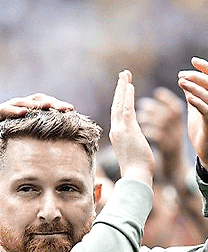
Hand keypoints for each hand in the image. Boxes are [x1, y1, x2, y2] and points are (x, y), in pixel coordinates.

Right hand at [0, 92, 73, 152]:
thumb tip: (47, 157)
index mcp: (26, 113)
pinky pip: (8, 109)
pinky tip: (24, 112)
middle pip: (40, 100)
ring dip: (39, 104)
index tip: (74, 114)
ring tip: (50, 107)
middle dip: (55, 104)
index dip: (59, 108)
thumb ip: (30, 142)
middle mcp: (19, 107)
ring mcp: (8, 108)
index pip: (46, 107)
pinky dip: (16, 110)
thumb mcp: (16, 141)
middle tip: (68, 109)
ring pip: (26, 102)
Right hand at [110, 69, 154, 185]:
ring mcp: (120, 130)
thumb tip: (131, 146)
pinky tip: (130, 86)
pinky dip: (127, 97)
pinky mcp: (127, 130)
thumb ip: (130, 144)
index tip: (123, 87)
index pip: (117, 113)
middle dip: (119, 89)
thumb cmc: (136, 169)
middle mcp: (116, 131)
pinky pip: (126, 109)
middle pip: (116, 106)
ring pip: (120, 104)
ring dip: (122, 88)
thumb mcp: (132, 153)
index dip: (119, 99)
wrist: (135, 176)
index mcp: (117, 135)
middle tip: (123, 74)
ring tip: (125, 74)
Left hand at [137, 87, 185, 166]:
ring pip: (165, 124)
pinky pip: (160, 138)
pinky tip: (142, 129)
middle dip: (156, 106)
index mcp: (178, 126)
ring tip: (138, 116)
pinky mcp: (167, 150)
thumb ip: (163, 120)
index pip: (176, 107)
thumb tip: (150, 104)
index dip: (168, 98)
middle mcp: (178, 131)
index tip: (157, 92)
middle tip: (141, 103)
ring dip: (151, 117)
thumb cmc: (166, 149)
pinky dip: (151, 132)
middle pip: (171, 113)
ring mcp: (173, 141)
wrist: (171, 170)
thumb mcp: (167, 133)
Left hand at [178, 56, 207, 165]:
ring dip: (195, 87)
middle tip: (182, 74)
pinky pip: (206, 110)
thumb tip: (183, 79)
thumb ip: (192, 94)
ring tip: (182, 82)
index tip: (193, 60)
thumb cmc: (202, 129)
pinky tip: (188, 97)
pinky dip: (198, 102)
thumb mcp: (196, 108)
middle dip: (197, 76)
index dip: (205, 67)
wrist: (206, 151)